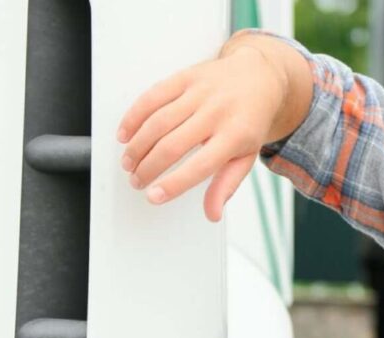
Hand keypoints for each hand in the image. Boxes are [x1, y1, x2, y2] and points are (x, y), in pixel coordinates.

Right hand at [115, 43, 286, 221]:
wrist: (259, 77)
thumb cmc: (249, 122)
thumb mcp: (246, 156)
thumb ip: (227, 185)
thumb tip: (212, 214)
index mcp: (235, 135)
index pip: (200, 166)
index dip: (173, 184)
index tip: (153, 197)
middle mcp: (217, 112)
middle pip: (172, 145)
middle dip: (148, 167)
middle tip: (136, 182)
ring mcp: (200, 92)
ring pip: (158, 121)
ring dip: (138, 146)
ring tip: (129, 164)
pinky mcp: (185, 77)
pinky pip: (153, 96)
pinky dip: (134, 116)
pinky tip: (124, 134)